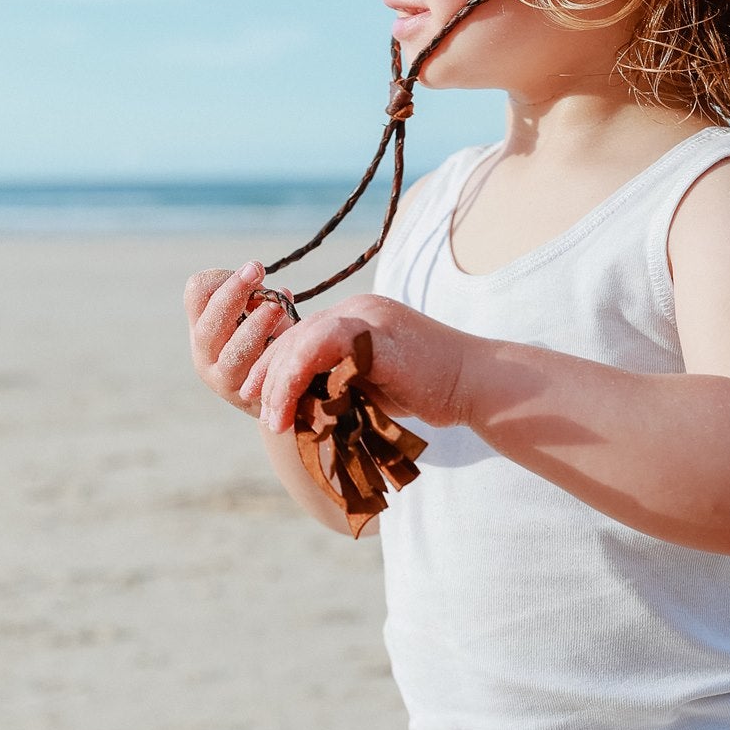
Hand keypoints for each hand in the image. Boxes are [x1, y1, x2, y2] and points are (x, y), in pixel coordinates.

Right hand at [184, 262, 294, 415]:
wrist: (274, 395)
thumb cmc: (268, 343)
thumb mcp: (258, 316)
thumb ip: (258, 299)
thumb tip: (272, 287)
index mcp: (201, 325)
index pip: (196, 293)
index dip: (223, 277)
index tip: (253, 271)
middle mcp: (204, 352)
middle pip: (209, 322)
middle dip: (233, 291)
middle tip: (257, 270)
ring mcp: (222, 378)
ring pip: (233, 352)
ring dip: (256, 325)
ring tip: (278, 307)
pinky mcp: (246, 396)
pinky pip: (258, 374)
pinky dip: (273, 352)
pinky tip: (288, 337)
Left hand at [239, 292, 469, 435]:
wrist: (475, 384)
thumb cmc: (434, 393)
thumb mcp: (376, 386)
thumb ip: (342, 384)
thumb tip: (304, 407)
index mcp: (358, 319)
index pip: (303, 336)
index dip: (275, 366)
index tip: (258, 397)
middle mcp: (358, 309)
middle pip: (295, 335)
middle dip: (268, 373)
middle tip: (254, 407)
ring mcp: (365, 315)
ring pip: (301, 340)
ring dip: (279, 382)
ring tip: (272, 419)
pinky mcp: (372, 329)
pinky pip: (318, 345)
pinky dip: (296, 375)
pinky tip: (289, 404)